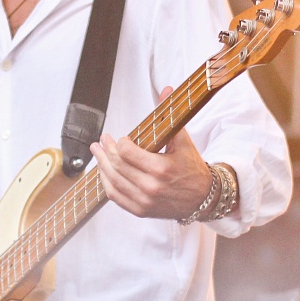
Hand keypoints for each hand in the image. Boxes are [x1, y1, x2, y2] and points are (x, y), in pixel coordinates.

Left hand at [90, 87, 211, 219]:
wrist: (203, 198)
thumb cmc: (192, 168)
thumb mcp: (183, 140)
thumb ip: (170, 115)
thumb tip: (165, 90)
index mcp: (161, 169)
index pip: (127, 153)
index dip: (120, 143)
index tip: (121, 138)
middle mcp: (151, 187)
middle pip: (118, 165)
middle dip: (106, 151)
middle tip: (102, 140)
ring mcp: (144, 201)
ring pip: (113, 181)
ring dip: (102, 165)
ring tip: (97, 153)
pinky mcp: (141, 210)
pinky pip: (116, 197)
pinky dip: (106, 183)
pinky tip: (103, 172)